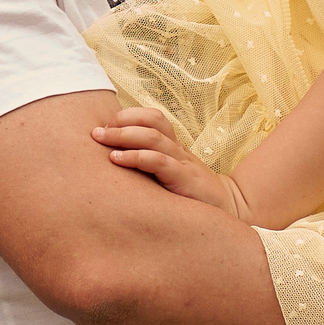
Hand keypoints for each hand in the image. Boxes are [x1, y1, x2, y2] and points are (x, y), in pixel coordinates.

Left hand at [94, 107, 249, 221]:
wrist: (226, 209)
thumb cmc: (189, 194)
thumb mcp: (169, 174)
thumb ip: (149, 164)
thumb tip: (112, 158)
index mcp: (173, 145)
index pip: (153, 117)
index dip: (129, 116)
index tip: (106, 125)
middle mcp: (177, 149)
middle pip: (151, 122)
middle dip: (121, 122)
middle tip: (96, 132)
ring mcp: (182, 162)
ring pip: (153, 137)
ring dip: (123, 135)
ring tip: (101, 139)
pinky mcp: (184, 179)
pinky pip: (159, 162)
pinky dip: (135, 157)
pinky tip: (116, 159)